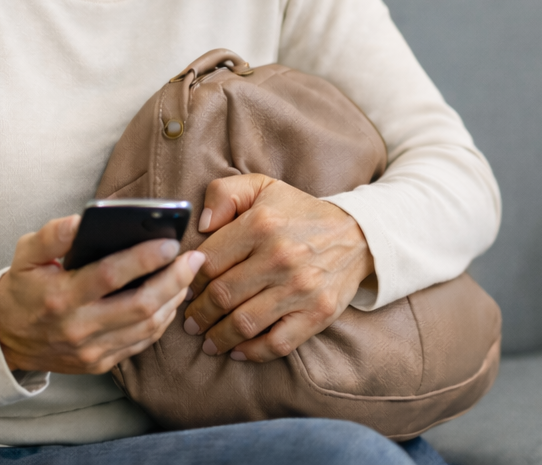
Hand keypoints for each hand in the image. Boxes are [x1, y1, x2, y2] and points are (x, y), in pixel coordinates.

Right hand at [0, 214, 204, 373]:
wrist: (5, 338)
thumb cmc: (22, 288)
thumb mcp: (25, 253)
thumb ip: (52, 235)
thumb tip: (83, 221)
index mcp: (60, 296)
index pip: (110, 275)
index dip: (144, 258)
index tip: (170, 242)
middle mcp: (78, 327)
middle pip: (139, 306)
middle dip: (173, 280)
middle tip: (194, 259)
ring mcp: (91, 350)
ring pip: (146, 328)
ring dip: (173, 300)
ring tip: (187, 275)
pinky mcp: (100, 363)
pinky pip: (141, 343)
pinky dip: (162, 320)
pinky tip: (171, 299)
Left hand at [182, 174, 373, 362]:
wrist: (358, 234)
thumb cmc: (298, 212)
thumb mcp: (261, 187)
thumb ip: (224, 194)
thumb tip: (201, 224)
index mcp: (260, 225)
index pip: (209, 261)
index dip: (190, 280)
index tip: (183, 289)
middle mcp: (279, 257)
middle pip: (222, 296)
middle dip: (198, 314)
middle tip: (190, 322)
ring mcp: (300, 289)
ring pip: (243, 323)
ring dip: (218, 337)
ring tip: (208, 340)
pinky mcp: (317, 314)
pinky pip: (276, 344)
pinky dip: (252, 353)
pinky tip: (237, 351)